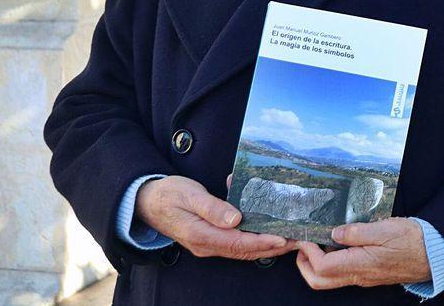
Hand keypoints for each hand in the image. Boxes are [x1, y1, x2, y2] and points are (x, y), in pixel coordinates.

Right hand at [135, 175, 290, 259]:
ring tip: (290, 238)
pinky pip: (236, 243)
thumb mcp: (189, 195)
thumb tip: (235, 219)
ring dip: (266, 245)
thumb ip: (212, 207)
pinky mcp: (210, 239)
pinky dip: (255, 239)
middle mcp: (206, 245)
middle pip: (245, 250)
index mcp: (201, 235)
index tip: (282, 238)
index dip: (262, 241)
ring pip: (243, 249)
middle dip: (272, 247)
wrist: (147, 201)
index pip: (238, 243)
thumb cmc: (168, 194)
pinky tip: (269, 230)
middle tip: (297, 239)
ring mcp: (208, 244)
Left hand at [294, 218, 430, 288]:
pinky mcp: (368, 273)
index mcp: (360, 264)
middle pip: (319, 281)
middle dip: (304, 264)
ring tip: (318, 240)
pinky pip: (342, 273)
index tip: (306, 236)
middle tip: (304, 244)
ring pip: (329, 279)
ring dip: (316, 263)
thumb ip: (357, 232)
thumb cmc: (413, 240)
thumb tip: (334, 233)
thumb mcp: (385, 228)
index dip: (308, 252)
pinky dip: (331, 261)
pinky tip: (337, 243)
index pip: (322, 266)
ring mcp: (363, 277)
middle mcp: (359, 275)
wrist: (434, 254)